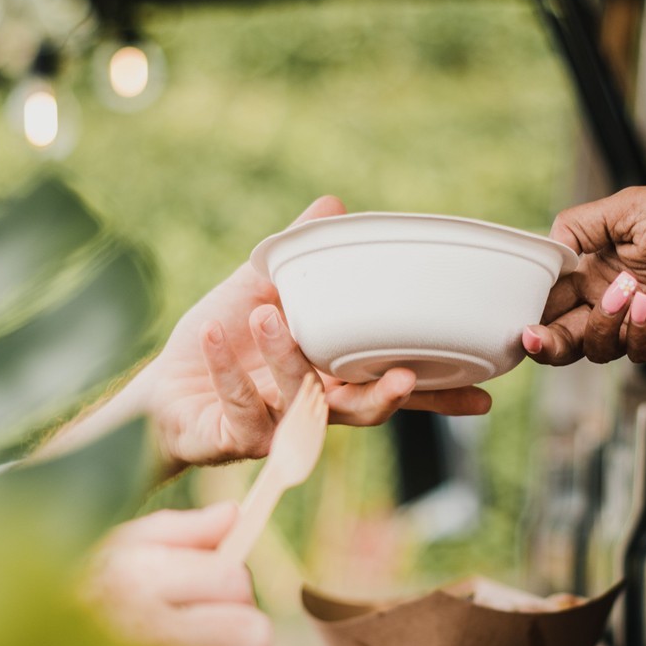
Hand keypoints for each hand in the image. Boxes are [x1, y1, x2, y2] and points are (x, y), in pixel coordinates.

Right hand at [84, 504, 270, 645]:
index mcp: (130, 577)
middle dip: (236, 638)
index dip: (228, 588)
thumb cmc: (59, 605)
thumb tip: (233, 515)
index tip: (205, 596)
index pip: (233, 579)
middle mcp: (136, 633)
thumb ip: (173, 532)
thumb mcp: (104, 552)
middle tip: (203, 642)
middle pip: (250, 637)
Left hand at [130, 195, 491, 472]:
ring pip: (300, 407)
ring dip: (287, 361)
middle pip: (365, 411)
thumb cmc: (218, 342)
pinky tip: (212, 333)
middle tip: (403, 376)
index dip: (440, 395)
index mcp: (333, 377)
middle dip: (387, 397)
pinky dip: (226, 369)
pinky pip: (239, 408)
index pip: (395, 385)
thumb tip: (334, 203)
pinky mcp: (234, 441)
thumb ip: (297, 253)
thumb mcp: (257, 286)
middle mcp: (315, 409)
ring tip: (266, 316)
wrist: (159, 391)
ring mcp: (277, 430)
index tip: (486, 393)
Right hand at [522, 171, 645, 365]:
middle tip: (534, 336)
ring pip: (593, 347)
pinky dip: (633, 332)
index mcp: (594, 266)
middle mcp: (609, 297)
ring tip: (624, 291)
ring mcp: (636, 322)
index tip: (519, 311)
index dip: (531, 308)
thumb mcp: (627, 207)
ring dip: (599, 325)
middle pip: (562, 334)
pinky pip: (633, 352)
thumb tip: (547, 247)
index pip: (549, 296)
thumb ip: (579, 226)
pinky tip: (645, 305)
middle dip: (543, 340)